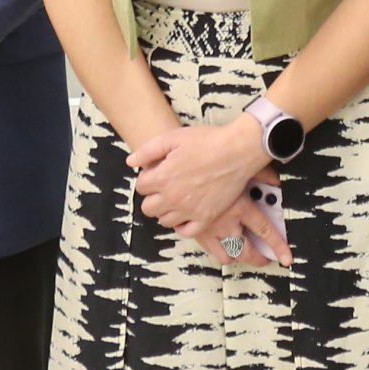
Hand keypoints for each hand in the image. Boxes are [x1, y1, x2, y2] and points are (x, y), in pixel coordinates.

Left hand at [130, 118, 270, 234]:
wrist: (237, 151)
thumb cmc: (206, 141)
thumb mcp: (173, 138)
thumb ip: (148, 150)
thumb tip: (130, 162)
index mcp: (162, 178)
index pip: (140, 187)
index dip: (147, 178)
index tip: (158, 172)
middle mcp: (172, 198)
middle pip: (148, 208)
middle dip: (153, 197)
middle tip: (165, 186)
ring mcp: (189, 211)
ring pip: (164, 221)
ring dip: (166, 210)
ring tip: (176, 197)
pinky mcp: (206, 217)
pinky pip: (186, 231)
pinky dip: (182, 226)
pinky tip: (185, 215)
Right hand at [189, 171, 293, 268]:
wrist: (174, 168)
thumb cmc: (208, 163)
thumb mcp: (241, 165)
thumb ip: (262, 174)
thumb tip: (276, 180)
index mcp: (240, 207)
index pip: (265, 231)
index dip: (277, 246)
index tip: (285, 258)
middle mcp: (224, 223)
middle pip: (245, 252)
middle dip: (257, 259)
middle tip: (264, 258)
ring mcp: (207, 230)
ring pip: (225, 255)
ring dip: (235, 255)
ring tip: (241, 250)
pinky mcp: (192, 231)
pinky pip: (206, 249)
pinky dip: (213, 247)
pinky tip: (217, 240)